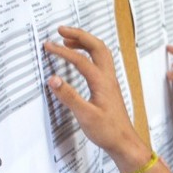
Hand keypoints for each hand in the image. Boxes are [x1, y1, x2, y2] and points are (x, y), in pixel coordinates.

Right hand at [44, 27, 147, 170]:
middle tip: (61, 30)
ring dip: (85, 42)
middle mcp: (108, 78)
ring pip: (101, 52)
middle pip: (97, 46)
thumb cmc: (108, 131)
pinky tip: (79, 59)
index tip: (48, 46)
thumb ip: (68, 96)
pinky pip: (101, 61)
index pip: (81, 60)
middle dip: (79, 34)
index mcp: (102, 82)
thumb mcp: (85, 115)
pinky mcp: (109, 87)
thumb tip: (53, 79)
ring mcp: (110, 81)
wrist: (124, 142)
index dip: (63, 51)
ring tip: (67, 40)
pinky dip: (89, 53)